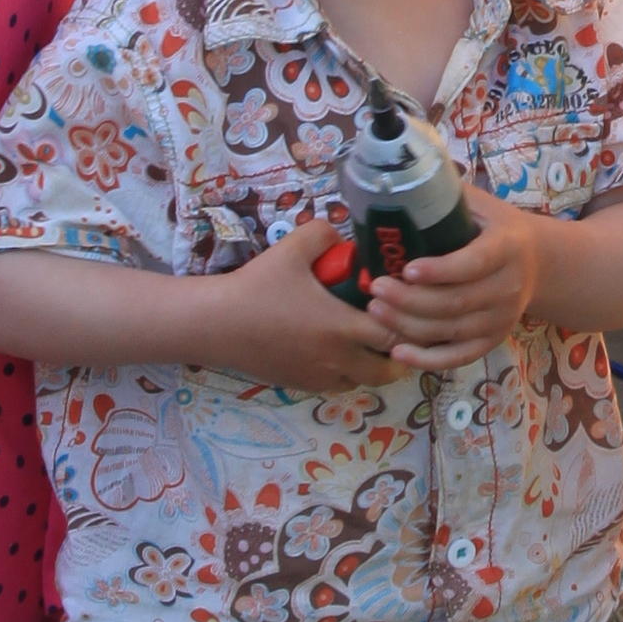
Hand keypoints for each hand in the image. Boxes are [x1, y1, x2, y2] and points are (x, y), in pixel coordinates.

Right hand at [202, 217, 418, 396]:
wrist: (216, 324)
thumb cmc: (256, 286)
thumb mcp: (291, 249)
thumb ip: (323, 234)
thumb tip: (342, 235)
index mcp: (341, 327)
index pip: (395, 335)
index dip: (406, 323)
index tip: (404, 307)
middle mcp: (336, 358)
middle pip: (388, 370)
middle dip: (399, 353)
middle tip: (397, 330)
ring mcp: (318, 376)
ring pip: (363, 381)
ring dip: (373, 365)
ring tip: (369, 341)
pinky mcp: (300, 385)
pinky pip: (337, 386)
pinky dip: (347, 374)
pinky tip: (338, 351)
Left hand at [366, 194, 550, 367]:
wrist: (537, 263)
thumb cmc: (497, 229)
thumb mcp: (482, 205)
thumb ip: (446, 195)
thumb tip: (399, 180)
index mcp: (508, 247)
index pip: (474, 263)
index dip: (440, 270)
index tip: (406, 269)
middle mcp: (509, 287)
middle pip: (455, 302)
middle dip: (410, 300)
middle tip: (375, 288)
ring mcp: (502, 319)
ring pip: (451, 330)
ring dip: (409, 325)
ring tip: (376, 309)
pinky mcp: (492, 340)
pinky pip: (458, 357)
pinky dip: (427, 360)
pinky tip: (398, 352)